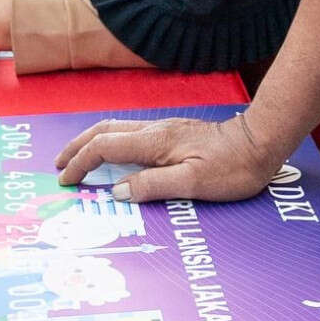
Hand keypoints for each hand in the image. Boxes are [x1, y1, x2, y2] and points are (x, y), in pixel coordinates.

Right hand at [53, 112, 278, 203]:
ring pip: (115, 129)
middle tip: (58, 167)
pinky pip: (130, 134)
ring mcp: (164, 129)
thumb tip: (117, 191)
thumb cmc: (233, 167)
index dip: (80, 163)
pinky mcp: (173, 133)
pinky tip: (112, 155)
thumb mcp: (194, 182)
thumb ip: (153, 186)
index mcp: (155, 143)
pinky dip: (109, 143)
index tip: (66, 182)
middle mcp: (155, 131)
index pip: (104, 148)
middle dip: (76, 147)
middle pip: (103, 131)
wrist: (261, 143)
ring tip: (77, 159)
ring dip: (91, 143)